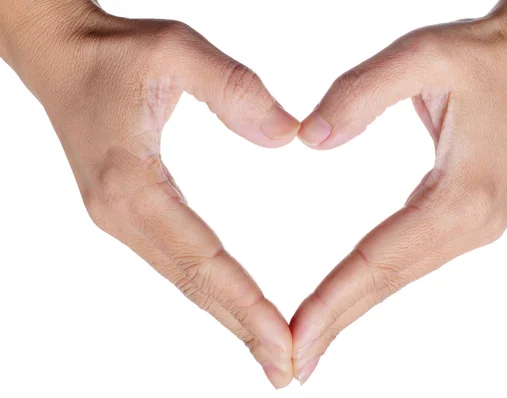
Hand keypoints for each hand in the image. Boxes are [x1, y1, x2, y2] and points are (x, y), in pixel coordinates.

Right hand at [1, 1, 298, 387]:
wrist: (60, 55)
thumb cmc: (113, 53)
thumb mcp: (176, 51)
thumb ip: (235, 90)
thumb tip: (288, 136)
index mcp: (131, 184)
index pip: (200, 258)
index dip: (245, 302)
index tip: (283, 339)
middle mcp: (122, 214)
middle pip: (192, 285)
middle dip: (241, 329)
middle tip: (287, 370)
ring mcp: (123, 219)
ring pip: (184, 281)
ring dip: (228, 318)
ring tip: (270, 352)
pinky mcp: (131, 214)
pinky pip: (177, 264)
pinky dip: (211, 293)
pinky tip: (235, 308)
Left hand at [291, 0, 506, 382]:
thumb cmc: (486, 55)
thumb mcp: (421, 56)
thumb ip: (360, 94)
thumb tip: (310, 140)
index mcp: (465, 194)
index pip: (383, 258)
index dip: (335, 298)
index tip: (296, 335)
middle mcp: (472, 222)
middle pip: (389, 281)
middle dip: (338, 321)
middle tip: (291, 364)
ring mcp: (471, 225)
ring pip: (398, 277)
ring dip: (352, 310)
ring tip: (310, 343)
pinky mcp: (462, 217)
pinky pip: (407, 260)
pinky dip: (371, 284)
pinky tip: (347, 300)